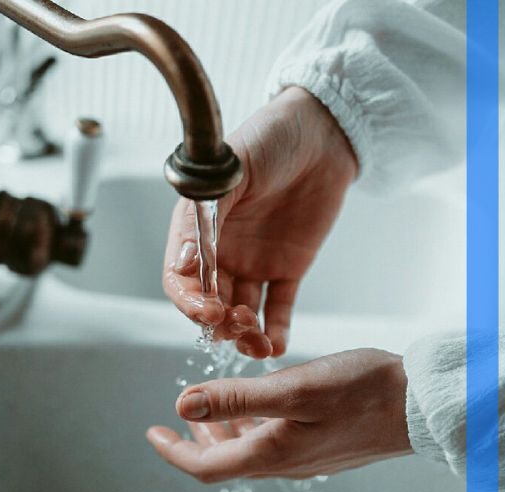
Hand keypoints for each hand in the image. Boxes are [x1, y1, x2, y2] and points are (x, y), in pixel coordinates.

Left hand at [146, 349, 412, 482]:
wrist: (422, 405)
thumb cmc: (364, 391)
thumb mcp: (293, 388)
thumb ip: (236, 397)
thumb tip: (183, 406)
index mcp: (272, 452)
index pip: (207, 466)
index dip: (174, 451)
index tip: (153, 433)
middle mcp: (286, 463)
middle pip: (227, 461)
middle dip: (196, 442)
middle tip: (179, 421)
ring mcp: (307, 456)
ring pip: (251, 451)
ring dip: (225, 433)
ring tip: (212, 410)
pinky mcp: (324, 445)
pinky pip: (275, 443)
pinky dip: (254, 426)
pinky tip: (261, 404)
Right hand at [163, 87, 357, 358]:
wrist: (323, 132)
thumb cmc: (270, 138)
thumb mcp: (232, 170)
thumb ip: (208, 213)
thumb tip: (184, 261)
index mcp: (199, 227)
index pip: (180, 277)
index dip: (189, 301)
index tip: (208, 311)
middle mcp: (222, 251)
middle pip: (209, 303)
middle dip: (218, 323)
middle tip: (235, 325)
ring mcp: (254, 262)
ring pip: (241, 312)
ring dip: (244, 333)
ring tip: (257, 343)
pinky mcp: (287, 268)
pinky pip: (278, 307)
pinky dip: (275, 330)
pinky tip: (276, 346)